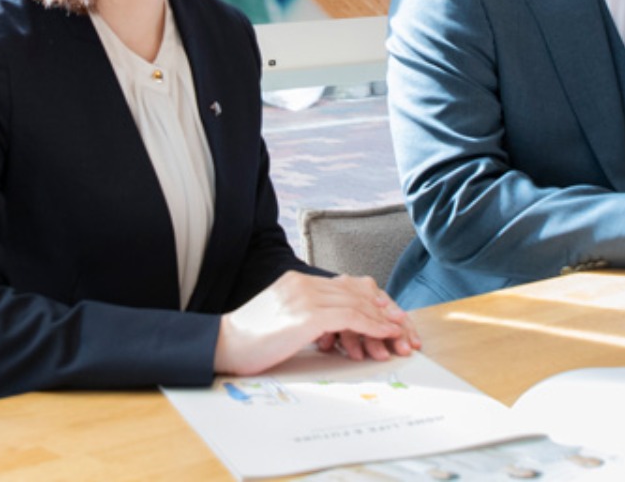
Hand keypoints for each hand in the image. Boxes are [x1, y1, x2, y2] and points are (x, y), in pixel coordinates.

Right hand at [214, 272, 419, 375]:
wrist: (223, 344)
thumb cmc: (249, 339)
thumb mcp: (280, 317)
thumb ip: (304, 313)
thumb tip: (329, 325)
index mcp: (297, 280)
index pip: (344, 285)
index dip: (370, 298)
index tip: (386, 312)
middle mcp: (304, 283)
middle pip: (356, 290)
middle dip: (382, 308)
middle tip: (402, 322)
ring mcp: (306, 297)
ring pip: (357, 303)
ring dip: (382, 319)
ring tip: (400, 331)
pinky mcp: (308, 316)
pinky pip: (351, 318)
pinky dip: (372, 325)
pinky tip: (385, 334)